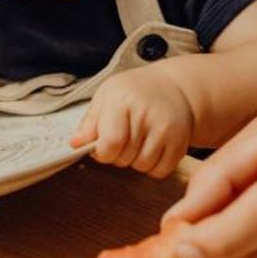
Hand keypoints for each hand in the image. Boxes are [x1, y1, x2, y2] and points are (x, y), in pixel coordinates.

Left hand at [69, 68, 195, 177]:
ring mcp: (166, 128)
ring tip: (139, 140)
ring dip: (135, 160)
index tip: (103, 146)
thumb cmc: (134, 91)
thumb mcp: (106, 96)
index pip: (110, 143)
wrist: (173, 86)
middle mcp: (146, 114)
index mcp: (122, 100)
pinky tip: (153, 147)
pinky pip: (160, 171)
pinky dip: (153, 166)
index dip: (103, 152)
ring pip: (141, 166)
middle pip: (124, 158)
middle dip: (118, 155)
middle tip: (124, 137)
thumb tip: (75, 144)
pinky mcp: (181, 142)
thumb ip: (90, 122)